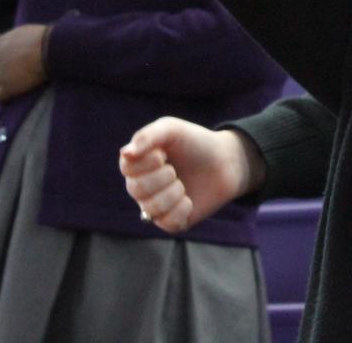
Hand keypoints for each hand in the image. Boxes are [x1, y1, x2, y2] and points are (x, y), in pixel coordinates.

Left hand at [0, 23, 49, 101]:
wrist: (49, 49)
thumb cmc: (43, 38)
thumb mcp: (24, 31)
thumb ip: (13, 37)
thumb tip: (7, 37)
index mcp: (0, 44)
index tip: (2, 67)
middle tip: (3, 81)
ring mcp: (1, 74)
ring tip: (5, 92)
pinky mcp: (8, 87)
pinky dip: (2, 99)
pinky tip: (7, 100)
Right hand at [120, 119, 267, 232]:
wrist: (225, 161)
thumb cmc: (195, 142)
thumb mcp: (172, 129)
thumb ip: (148, 137)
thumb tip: (125, 153)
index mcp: (137, 164)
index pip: (127, 168)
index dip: (147, 162)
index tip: (163, 154)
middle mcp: (141, 187)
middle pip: (136, 189)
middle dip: (161, 177)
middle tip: (174, 170)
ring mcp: (154, 205)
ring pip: (151, 208)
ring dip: (173, 193)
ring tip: (182, 184)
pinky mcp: (170, 221)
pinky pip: (168, 223)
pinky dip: (182, 209)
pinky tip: (188, 199)